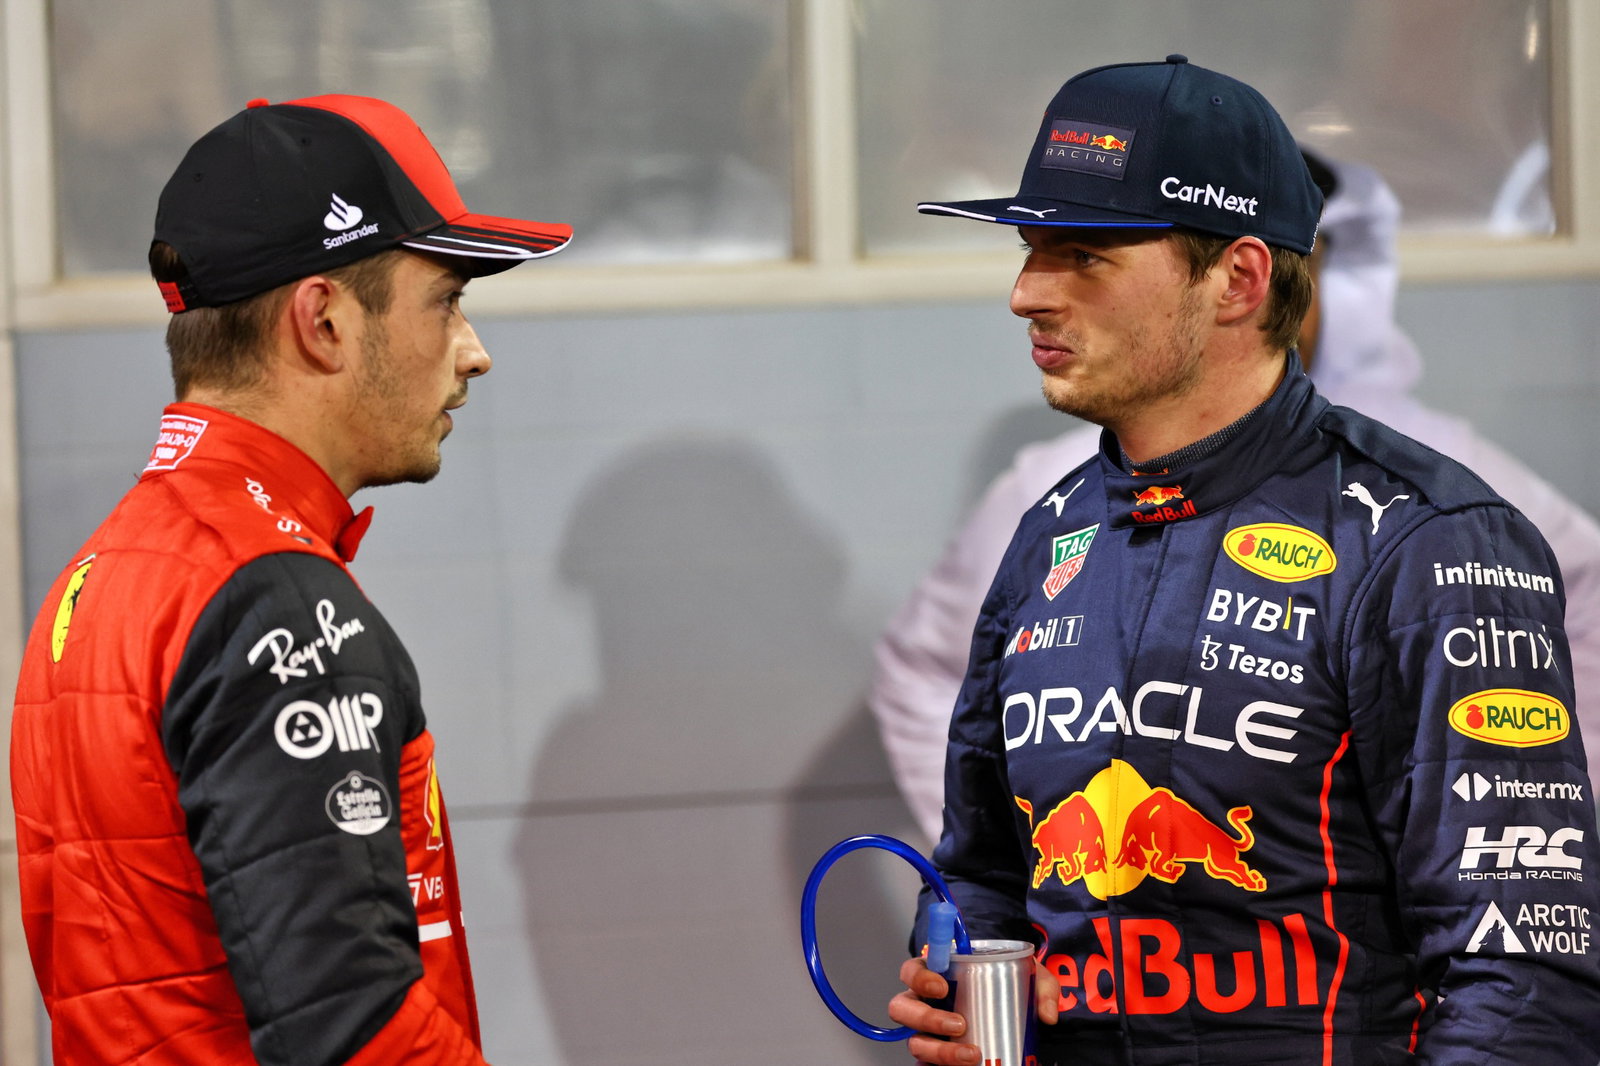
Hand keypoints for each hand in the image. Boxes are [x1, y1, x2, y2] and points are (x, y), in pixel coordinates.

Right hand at [885, 957, 1060, 1064]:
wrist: (1012, 1009)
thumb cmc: (1010, 984)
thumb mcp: (1030, 976)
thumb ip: (1043, 988)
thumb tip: (1047, 1016)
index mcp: (937, 974)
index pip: (912, 970)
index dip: (920, 977)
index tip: (943, 986)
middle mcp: (924, 1002)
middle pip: (903, 1008)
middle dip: (927, 1018)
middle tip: (959, 1025)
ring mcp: (927, 1032)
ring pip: (915, 1042)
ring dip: (938, 1051)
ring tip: (970, 1054)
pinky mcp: (935, 1055)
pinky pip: (925, 1065)